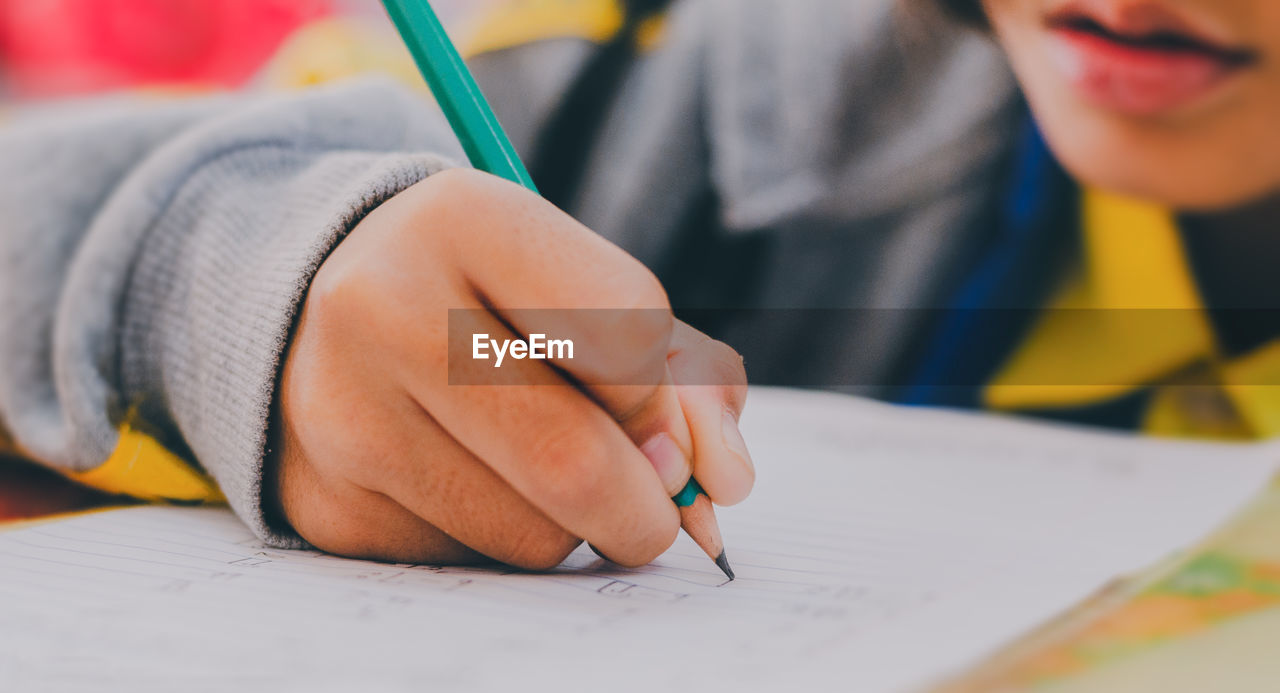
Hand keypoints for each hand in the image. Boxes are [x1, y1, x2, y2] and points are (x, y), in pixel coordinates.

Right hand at [268, 169, 753, 568]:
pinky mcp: (328, 506)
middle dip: (649, 506)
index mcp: (463, 219)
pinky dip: (505, 537)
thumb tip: (721, 485)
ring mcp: (341, 415)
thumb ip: (678, 373)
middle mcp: (381, 310)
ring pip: (534, 535)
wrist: (323, 318)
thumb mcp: (579, 289)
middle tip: (656, 501)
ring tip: (534, 464)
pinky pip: (475, 563)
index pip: (629, 331)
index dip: (664, 393)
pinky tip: (469, 481)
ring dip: (575, 524)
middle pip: (575, 462)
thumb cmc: (488, 300)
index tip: (657, 411)